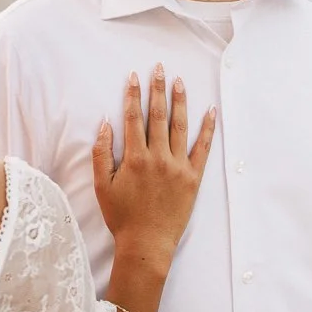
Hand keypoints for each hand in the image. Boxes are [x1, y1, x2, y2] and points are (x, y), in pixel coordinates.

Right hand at [91, 64, 216, 268]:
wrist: (147, 243)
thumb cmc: (122, 216)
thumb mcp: (102, 185)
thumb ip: (101, 153)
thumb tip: (105, 123)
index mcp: (135, 157)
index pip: (134, 117)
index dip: (133, 95)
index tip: (134, 77)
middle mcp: (158, 157)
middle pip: (158, 116)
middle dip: (158, 89)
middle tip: (159, 68)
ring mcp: (178, 166)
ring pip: (180, 126)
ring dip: (180, 101)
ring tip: (179, 82)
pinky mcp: (193, 177)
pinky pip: (202, 148)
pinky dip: (207, 129)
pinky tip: (210, 111)